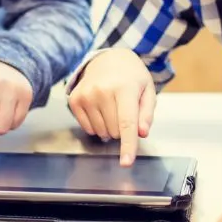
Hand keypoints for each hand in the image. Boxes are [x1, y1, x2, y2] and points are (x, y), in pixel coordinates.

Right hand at [67, 49, 155, 165]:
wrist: (107, 59)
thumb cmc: (131, 77)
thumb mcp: (147, 90)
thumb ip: (147, 113)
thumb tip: (141, 133)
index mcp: (125, 88)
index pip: (127, 123)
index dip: (127, 145)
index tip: (126, 162)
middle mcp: (102, 91)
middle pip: (115, 131)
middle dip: (122, 128)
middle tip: (124, 109)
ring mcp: (86, 95)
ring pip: (101, 132)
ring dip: (109, 127)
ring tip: (112, 108)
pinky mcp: (74, 99)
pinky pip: (88, 129)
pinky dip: (97, 125)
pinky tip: (100, 109)